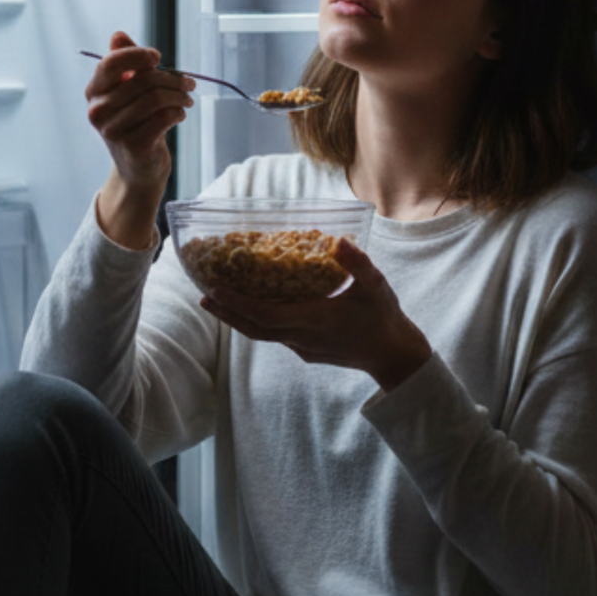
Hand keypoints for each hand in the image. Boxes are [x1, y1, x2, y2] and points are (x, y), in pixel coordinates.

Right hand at [86, 31, 194, 248]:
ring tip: (187, 99)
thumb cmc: (136, 122)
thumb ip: (125, 62)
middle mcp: (98, 111)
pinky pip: (163, 118)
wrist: (139, 167)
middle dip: (172, 78)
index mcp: (94, 92)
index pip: (111, 63)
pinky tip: (179, 115)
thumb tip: (118, 35)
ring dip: (179, 96)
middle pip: (142, 80)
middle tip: (188, 83)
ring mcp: (113, 131)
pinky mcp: (133, 146)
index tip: (157, 57)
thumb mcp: (129, 90)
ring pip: (155, 99)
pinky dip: (177, 113)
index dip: (137, 55)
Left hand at [199, 238, 433, 390]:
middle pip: (254, 328)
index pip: (266, 315)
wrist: (393, 355)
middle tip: (203, 296)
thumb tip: (337, 241)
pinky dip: (257, 322)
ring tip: (216, 301)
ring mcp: (303, 347)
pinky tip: (252, 308)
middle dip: (227, 313)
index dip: (238, 303)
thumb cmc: (384, 317)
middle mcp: (302, 338)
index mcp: (314, 321)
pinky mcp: (306, 351)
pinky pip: (274, 336)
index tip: (216, 289)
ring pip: (262, 334)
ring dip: (237, 319)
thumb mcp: (375, 286)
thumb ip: (357, 263)